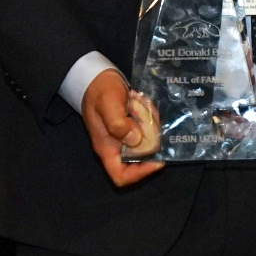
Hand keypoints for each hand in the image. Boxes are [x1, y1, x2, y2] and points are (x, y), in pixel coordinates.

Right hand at [81, 69, 163, 187]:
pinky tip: (146, 105)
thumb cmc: (100, 92)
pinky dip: (151, 120)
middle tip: (153, 121)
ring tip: (146, 107)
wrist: (97, 79)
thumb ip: (118, 123)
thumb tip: (135, 140)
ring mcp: (124, 138)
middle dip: (152, 143)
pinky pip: (147, 130)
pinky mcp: (131, 128)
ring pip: (146, 143)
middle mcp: (116, 147)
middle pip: (140, 159)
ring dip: (152, 127)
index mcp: (106, 148)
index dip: (140, 173)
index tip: (158, 160)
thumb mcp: (108, 105)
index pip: (121, 176)